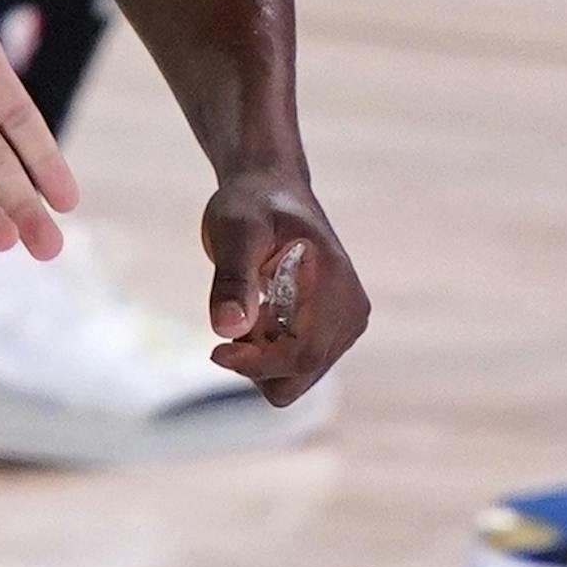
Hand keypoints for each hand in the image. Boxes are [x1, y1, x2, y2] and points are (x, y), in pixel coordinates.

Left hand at [201, 170, 367, 405]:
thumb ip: (232, 278)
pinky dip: (268, 351)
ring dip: (262, 355)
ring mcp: (344, 326)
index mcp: (337, 288)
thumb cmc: (252, 204)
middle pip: (300, 374)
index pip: (303, 355)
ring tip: (248, 305)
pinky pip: (295, 365)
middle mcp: (350, 314)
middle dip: (258, 360)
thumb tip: (226, 328)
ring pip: (296, 376)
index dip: (258, 364)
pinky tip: (258, 312)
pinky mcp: (331, 332)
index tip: (216, 350)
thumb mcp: (235, 230)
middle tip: (232, 313)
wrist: (269, 189)